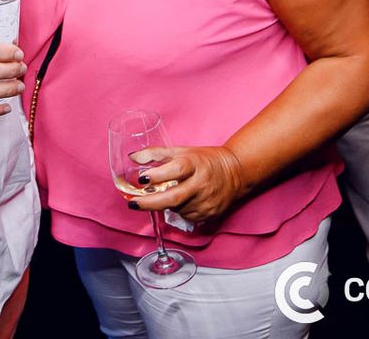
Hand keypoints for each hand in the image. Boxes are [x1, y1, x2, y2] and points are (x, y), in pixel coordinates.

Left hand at [127, 145, 245, 222]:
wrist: (236, 172)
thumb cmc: (204, 159)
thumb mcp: (181, 151)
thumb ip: (155, 154)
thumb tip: (132, 157)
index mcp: (194, 164)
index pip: (175, 170)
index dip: (157, 175)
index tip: (141, 178)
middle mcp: (201, 183)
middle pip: (173, 197)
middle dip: (150, 203)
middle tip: (133, 203)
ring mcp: (206, 201)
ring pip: (177, 208)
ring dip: (165, 204)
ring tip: (164, 194)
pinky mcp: (210, 213)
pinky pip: (186, 216)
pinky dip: (178, 210)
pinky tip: (181, 201)